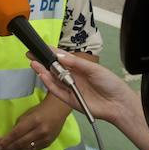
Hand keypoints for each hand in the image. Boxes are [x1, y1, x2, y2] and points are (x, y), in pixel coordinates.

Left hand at [0, 96, 69, 149]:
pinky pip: (34, 149)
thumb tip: (10, 136)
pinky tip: (19, 149)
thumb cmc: (41, 109)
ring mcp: (46, 138)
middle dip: (8, 147)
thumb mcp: (28, 113)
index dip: (6, 141)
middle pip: (21, 143)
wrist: (59, 109)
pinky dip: (25, 149)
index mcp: (34, 121)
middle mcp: (40, 131)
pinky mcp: (49, 143)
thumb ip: (19, 125)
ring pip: (27, 148)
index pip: (16, 133)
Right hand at [28, 51, 142, 130]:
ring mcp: (70, 89)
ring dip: (43, 71)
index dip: (51, 52)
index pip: (62, 58)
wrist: (117, 103)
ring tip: (34, 62)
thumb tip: (60, 55)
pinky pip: (56, 91)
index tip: (41, 46)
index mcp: (79, 68)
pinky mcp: (69, 100)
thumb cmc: (110, 83)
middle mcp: (72, 77)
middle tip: (30, 54)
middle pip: (54, 69)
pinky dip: (49, 84)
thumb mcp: (94, 69)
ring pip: (53, 80)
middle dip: (42, 61)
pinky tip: (43, 75)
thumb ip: (76, 63)